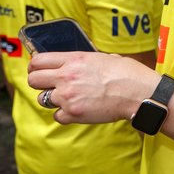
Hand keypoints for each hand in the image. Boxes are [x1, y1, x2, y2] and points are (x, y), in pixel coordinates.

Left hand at [27, 51, 158, 124]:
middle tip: (50, 86)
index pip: (38, 61)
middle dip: (39, 83)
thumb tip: (77, 64)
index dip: (36, 66)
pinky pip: (57, 116)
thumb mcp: (104, 58)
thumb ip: (84, 61)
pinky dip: (65, 114)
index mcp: (74, 59)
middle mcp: (66, 77)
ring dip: (53, 100)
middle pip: (33, 80)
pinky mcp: (73, 114)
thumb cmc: (128, 74)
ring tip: (70, 98)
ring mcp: (67, 96)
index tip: (39, 70)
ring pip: (42, 99)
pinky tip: (78, 109)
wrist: (140, 93)